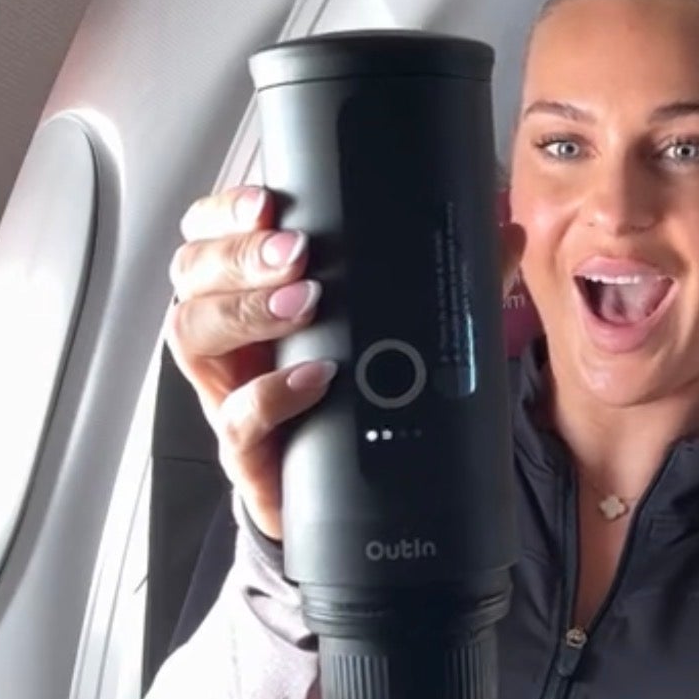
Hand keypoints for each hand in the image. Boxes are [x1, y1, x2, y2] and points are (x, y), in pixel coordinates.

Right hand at [166, 185, 524, 541]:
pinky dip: (270, 395)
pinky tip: (313, 379)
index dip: (227, 212)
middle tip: (297, 253)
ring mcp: (227, 390)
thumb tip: (505, 238)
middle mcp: (226, 334)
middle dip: (240, 255)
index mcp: (250, 290)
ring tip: (304, 303)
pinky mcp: (244, 450)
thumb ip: (449, 282)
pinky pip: (236, 419)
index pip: (210, 231)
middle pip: (193, 274)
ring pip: (193, 334)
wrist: (350, 496)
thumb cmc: (355, 398)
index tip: (267, 203)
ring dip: (244, 310)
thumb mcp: (395, 332)